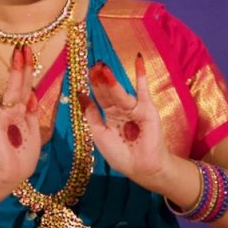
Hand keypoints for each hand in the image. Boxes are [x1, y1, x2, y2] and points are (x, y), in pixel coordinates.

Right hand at [0, 46, 41, 192]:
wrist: (6, 176)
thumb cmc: (21, 160)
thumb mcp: (34, 137)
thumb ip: (33, 116)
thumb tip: (33, 96)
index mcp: (23, 117)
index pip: (29, 92)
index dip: (33, 77)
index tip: (35, 60)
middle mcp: (13, 112)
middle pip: (21, 86)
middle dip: (25, 67)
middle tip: (27, 48)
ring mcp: (2, 114)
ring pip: (11, 88)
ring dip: (15, 70)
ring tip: (18, 52)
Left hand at [81, 55, 170, 184]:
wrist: (140, 167)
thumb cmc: (120, 155)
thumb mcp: (99, 134)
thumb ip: (91, 115)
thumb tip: (80, 95)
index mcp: (110, 116)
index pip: (99, 98)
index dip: (92, 86)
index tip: (84, 74)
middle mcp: (121, 110)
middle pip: (108, 93)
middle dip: (100, 80)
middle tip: (93, 66)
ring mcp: (134, 108)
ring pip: (120, 93)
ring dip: (113, 81)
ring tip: (103, 69)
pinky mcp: (147, 109)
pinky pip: (143, 91)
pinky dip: (142, 76)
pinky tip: (139, 60)